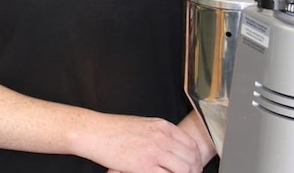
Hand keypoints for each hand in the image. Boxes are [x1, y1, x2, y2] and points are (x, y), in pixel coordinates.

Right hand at [79, 114, 203, 172]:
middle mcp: (162, 137)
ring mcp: (154, 151)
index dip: (196, 158)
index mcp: (163, 126)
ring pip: (184, 169)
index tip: (194, 166)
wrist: (96, 132)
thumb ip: (159, 134)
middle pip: (191, 157)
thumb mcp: (142, 124)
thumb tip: (169, 146)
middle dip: (194, 170)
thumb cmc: (114, 129)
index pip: (191, 144)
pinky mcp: (144, 166)